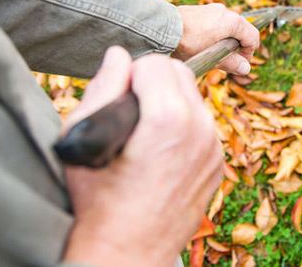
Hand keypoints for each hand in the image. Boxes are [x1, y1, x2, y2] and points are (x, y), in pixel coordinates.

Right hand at [62, 47, 222, 265]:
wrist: (127, 253)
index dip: (130, 76)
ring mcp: (213, 148)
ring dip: (170, 102)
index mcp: (168, 118)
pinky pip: (202, 125)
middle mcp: (199, 128)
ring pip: (194, 98)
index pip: (155, 62)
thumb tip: (118, 55)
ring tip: (145, 132)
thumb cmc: (97, 200)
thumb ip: (104, 87)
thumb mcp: (84, 137)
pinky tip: (161, 151)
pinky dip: (184, 126)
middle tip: (131, 111)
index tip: (119, 99)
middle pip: (180, 73)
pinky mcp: (217, 163)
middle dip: (154, 82)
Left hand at [172, 3, 259, 74]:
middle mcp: (225, 11)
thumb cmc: (189, 43)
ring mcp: (212, 9)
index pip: (252, 36)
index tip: (240, 64)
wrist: (164, 28)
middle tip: (226, 61)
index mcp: (233, 21)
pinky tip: (202, 45)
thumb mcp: (212, 56)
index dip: (249, 52)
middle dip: (236, 48)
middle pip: (240, 31)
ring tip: (212, 54)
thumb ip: (231, 62)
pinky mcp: (201, 10)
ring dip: (225, 42)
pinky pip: (215, 23)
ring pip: (227, 27)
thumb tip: (246, 68)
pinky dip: (215, 35)